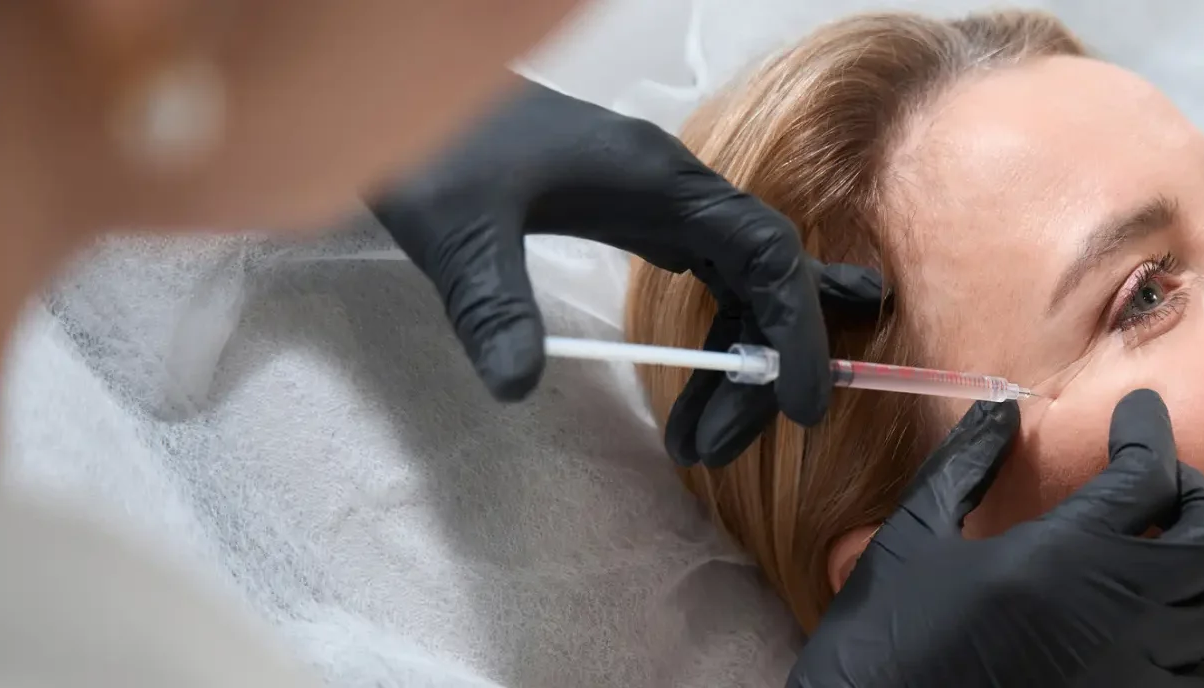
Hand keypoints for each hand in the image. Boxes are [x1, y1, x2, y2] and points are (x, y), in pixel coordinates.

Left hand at [365, 79, 881, 466]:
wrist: (405, 95)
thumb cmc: (433, 146)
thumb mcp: (454, 228)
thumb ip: (492, 305)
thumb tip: (519, 387)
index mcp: (658, 180)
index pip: (768, 254)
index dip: (796, 329)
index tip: (797, 405)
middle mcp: (675, 188)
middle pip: (763, 278)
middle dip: (756, 367)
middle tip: (712, 447)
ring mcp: (658, 200)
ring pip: (738, 284)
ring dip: (733, 361)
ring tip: (696, 439)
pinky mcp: (635, 214)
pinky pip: (706, 277)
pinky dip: (713, 334)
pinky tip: (697, 377)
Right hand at [790, 389, 1203, 686]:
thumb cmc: (882, 643)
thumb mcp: (912, 540)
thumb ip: (966, 466)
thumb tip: (1004, 410)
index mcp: (1062, 557)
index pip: (1148, 473)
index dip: (1149, 430)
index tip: (1138, 415)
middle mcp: (1117, 615)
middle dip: (1197, 501)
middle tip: (1161, 489)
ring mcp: (1132, 676)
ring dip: (1193, 581)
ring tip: (1153, 565)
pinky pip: (1197, 681)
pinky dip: (1186, 651)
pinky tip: (1143, 637)